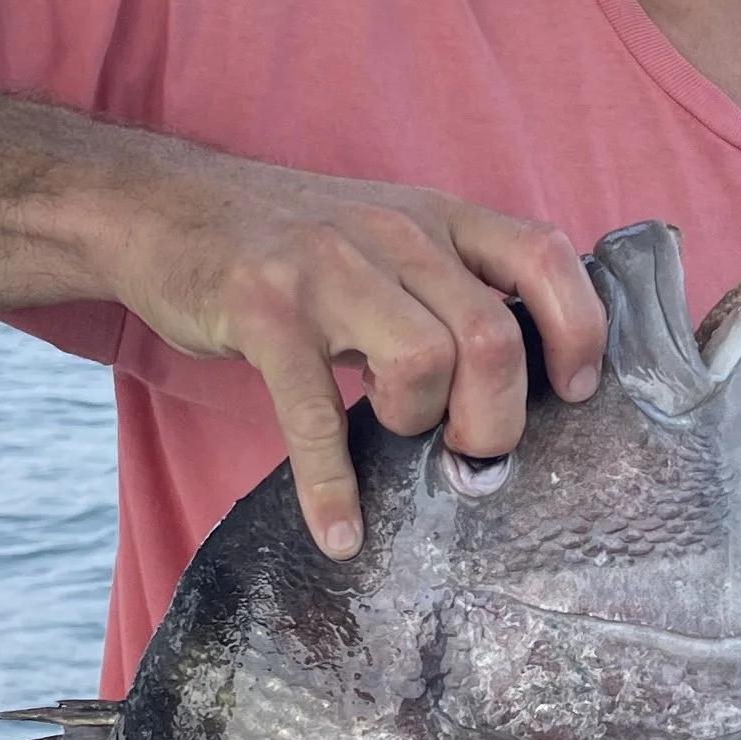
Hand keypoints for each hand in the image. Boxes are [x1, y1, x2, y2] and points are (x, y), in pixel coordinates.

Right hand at [105, 139, 608, 556]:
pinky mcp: (262, 308)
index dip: (578, 329)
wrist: (163, 208)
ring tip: (395, 434)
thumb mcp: (386, 238)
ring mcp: (326, 268)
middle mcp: (393, 232)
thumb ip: (448, 287)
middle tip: (474, 453)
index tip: (575, 390)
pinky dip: (332, 486)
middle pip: (490, 336)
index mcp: (437, 217)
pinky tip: (340, 532)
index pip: (543, 256)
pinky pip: (315, 413)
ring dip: (419, 424)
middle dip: (497, 419)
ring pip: (423, 363)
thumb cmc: (289, 244)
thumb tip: (517, 382)